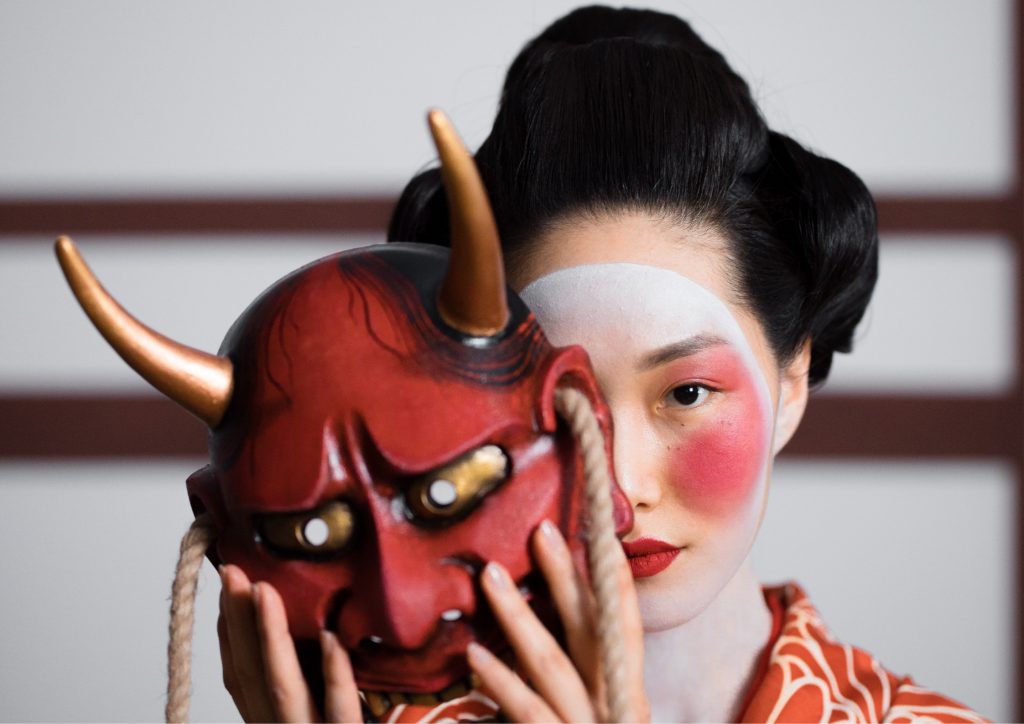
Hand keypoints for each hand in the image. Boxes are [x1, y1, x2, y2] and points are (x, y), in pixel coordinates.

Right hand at [218, 565, 362, 721]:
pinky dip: (334, 673)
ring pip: (284, 687)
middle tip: (233, 571)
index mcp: (271, 719)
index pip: (241, 674)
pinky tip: (332, 638)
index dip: (229, 632)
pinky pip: (341, 708)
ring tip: (263, 590)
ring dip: (271, 636)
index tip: (227, 588)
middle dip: (239, 620)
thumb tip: (310, 619)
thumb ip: (308, 674)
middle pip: (252, 673)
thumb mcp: (315, 706)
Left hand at [467, 520, 649, 721]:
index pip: (626, 627)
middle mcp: (614, 703)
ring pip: (551, 662)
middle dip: (567, 577)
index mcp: (626, 691)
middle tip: (542, 530)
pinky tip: (474, 653)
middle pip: (591, 630)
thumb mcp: (602, 712)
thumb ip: (585, 678)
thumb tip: (544, 630)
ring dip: (518, 614)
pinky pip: (529, 710)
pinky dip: (501, 680)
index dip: (617, 581)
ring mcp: (588, 723)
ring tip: (490, 574)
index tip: (602, 536)